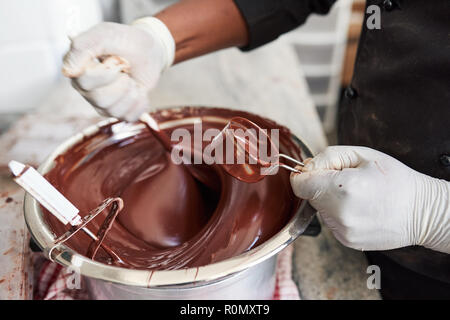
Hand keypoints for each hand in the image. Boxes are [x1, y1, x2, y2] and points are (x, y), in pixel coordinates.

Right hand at [62, 18, 174, 120]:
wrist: (148, 50)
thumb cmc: (124, 41)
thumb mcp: (105, 34)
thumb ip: (83, 46)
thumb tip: (68, 71)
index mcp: (77, 70)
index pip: (85, 82)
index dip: (107, 73)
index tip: (116, 59)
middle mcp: (85, 89)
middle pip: (101, 99)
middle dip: (122, 82)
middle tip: (125, 66)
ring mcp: (101, 103)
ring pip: (115, 110)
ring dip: (132, 91)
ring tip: (130, 77)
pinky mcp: (118, 112)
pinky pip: (130, 116)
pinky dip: (141, 102)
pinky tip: (138, 89)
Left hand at [290, 146, 449, 252]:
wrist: (422, 212)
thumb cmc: (395, 179)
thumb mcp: (362, 155)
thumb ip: (327, 157)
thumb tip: (305, 168)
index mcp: (342, 187)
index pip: (299, 184)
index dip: (303, 174)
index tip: (315, 171)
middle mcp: (339, 213)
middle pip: (309, 196)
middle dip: (320, 185)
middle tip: (345, 180)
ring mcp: (343, 230)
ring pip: (320, 209)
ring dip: (330, 200)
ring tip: (357, 195)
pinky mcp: (347, 240)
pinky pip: (331, 221)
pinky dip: (339, 213)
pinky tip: (360, 209)